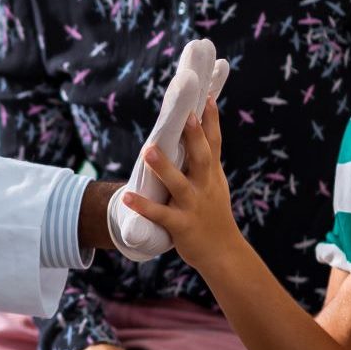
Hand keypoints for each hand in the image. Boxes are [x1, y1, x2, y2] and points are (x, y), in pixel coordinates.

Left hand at [123, 94, 241, 266]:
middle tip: (186, 115)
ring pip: (178, 184)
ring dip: (163, 167)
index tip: (207, 96)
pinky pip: (160, 214)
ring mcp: (193, 206)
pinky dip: (143, 206)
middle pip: (201, 157)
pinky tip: (127, 197)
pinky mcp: (182, 225)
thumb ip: (205, 160)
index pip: (214, 142)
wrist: (224, 253)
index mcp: (211, 174)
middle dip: (195, 136)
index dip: (211, 120)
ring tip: (148, 150)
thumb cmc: (213, 213)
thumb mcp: (215, 184)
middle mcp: (205, 186)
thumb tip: (198, 132)